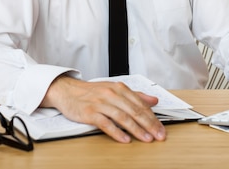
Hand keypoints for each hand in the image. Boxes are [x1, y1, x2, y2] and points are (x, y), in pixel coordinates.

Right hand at [40, 75, 165, 142]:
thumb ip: (135, 95)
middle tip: (159, 136)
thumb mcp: (114, 89)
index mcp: (120, 88)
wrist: (67, 91)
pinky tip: (125, 139)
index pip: (141, 104)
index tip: (161, 128)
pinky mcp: (90, 113)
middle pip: (135, 111)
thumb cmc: (91, 92)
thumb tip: (154, 101)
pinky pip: (106, 123)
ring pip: (123, 117)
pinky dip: (117, 132)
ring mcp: (101, 103)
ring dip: (136, 130)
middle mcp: (111, 94)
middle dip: (149, 125)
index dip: (153, 118)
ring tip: (146, 139)